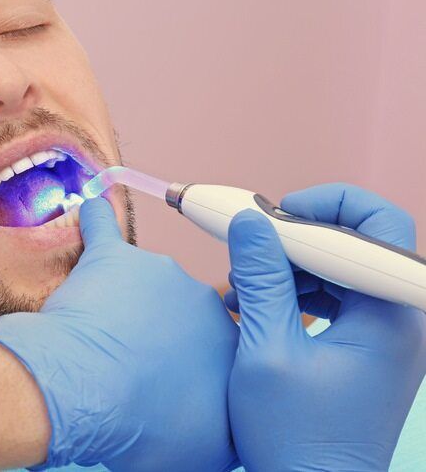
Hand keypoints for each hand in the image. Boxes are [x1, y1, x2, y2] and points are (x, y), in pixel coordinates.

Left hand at [0, 197, 239, 470]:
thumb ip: (223, 431)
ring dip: (128, 301)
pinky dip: (95, 218)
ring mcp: (158, 274)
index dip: (197, 363)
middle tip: (135, 363)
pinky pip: (103, 228)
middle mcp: (203, 302)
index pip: (224, 345)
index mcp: (232, 345)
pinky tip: (90, 203)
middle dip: (165, 333)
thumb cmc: (143, 427)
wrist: (88, 392)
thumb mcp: (205, 451)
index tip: (178, 376)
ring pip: (146, 282)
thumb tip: (220, 427)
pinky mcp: (110, 258)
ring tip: (101, 332)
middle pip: (185, 311)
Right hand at [225, 183, 425, 471]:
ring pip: (343, 266)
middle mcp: (401, 319)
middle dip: (299, 234)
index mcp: (390, 316)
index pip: (376, 224)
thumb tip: (249, 221)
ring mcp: (388, 335)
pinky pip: (338, 295)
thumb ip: (261, 279)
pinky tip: (256, 303)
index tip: (269, 215)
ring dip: (291, 263)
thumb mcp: (266, 351)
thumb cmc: (294, 436)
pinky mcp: (371, 348)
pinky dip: (298, 289)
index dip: (321, 207)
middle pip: (359, 241)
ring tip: (242, 285)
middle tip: (252, 244)